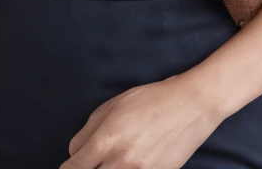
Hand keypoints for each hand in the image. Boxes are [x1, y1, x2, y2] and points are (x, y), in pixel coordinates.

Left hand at [59, 72, 221, 167]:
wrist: (190, 107)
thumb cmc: (150, 100)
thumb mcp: (113, 106)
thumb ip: (88, 131)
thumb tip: (75, 153)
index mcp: (106, 141)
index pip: (74, 168)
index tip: (71, 166)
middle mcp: (121, 162)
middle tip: (91, 163)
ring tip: (112, 161)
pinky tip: (129, 162)